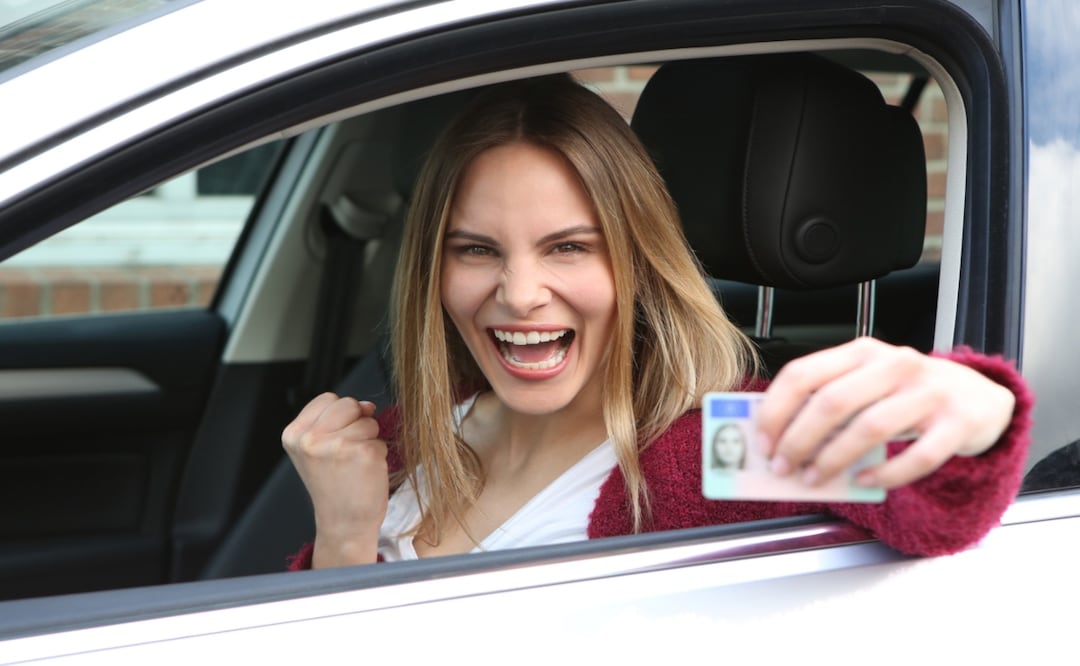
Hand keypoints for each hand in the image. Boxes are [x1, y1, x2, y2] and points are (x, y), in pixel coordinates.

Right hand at [282, 393, 388, 566]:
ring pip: (368, 420)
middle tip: (346, 455)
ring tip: (354, 465)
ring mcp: (338, 445)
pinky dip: (379, 454)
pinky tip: (365, 473)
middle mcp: (311, 439)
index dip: (340, 416)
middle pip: (349, 404)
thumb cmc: (334, 488)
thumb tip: (367, 405)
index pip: (328, 399)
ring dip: (369, 440)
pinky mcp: (364, 453)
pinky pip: (381, 439)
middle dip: (356, 423)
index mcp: (295, 435)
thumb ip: (335, 421)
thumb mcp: (317, 450)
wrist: (344, 525)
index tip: (335, 442)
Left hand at [756, 337, 1015, 489]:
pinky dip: (885, 474)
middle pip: (832, 402)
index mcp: (863, 351)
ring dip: (833, 459)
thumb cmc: (909, 393)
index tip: (762, 441)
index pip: (804, 373)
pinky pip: (917, 455)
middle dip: (798, 440)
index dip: (776, 410)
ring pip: (870, 427)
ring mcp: (930, 391)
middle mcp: (896, 363)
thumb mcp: (869, 384)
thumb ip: (830, 402)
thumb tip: (779, 440)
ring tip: (813, 479)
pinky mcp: (958, 423)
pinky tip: (865, 481)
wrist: (981, 397)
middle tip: (782, 468)